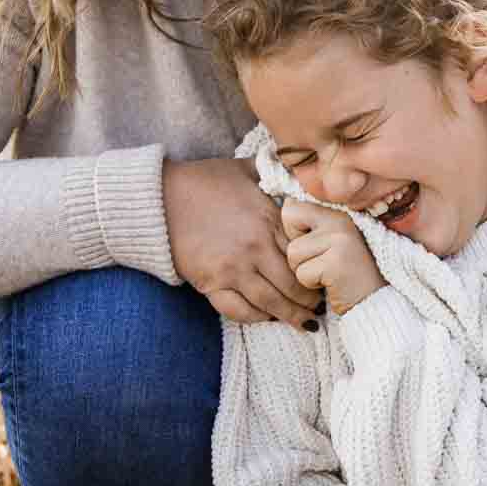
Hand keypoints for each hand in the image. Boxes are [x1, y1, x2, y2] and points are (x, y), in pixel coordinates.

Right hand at [162, 157, 319, 327]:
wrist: (160, 198)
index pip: (305, 253)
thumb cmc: (205, 180)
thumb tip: (301, 163)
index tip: (326, 274)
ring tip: (303, 322)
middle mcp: (254, 248)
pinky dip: (256, 318)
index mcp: (268, 219)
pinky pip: (239, 310)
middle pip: (293, 284)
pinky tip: (267, 317)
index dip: (319, 267)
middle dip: (310, 299)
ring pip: (271, 303)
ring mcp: (232, 269)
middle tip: (319, 307)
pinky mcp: (210, 283)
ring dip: (290, 316)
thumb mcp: (247, 168)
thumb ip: (276, 171)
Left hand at [281, 201, 384, 314]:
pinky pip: (301, 273)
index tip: (314, 246)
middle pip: (288, 225)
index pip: (292, 207)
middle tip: (320, 261)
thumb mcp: (331, 241)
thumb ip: (310, 225)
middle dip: (296, 250)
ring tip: (326, 273)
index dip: (294, 230)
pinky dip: (310, 284)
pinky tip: (331, 284)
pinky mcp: (336, 263)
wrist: (375, 302)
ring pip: (292, 252)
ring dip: (303, 270)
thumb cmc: (346, 274)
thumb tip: (285, 205)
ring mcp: (340, 239)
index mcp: (338, 211)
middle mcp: (340, 220)